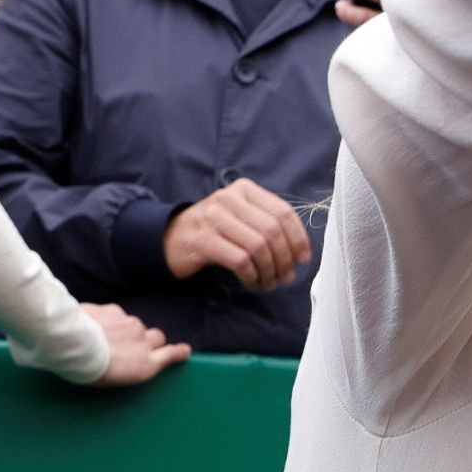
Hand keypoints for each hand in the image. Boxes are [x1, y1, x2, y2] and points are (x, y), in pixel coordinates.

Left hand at [82, 303, 191, 387]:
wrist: (72, 344)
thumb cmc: (89, 370)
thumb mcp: (114, 380)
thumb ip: (130, 366)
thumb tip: (130, 360)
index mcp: (146, 363)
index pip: (172, 353)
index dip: (178, 352)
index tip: (183, 350)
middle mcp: (144, 340)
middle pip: (157, 336)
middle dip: (148, 340)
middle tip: (131, 347)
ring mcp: (130, 323)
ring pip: (134, 325)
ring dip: (125, 330)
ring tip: (105, 337)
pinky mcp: (114, 310)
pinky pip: (115, 315)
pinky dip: (107, 320)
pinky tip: (93, 325)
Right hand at [163, 178, 312, 289]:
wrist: (168, 237)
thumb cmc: (212, 230)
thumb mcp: (240, 217)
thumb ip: (267, 225)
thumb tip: (299, 253)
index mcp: (244, 189)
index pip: (283, 212)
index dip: (298, 238)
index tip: (303, 258)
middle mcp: (229, 199)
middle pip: (272, 231)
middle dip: (285, 258)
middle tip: (286, 275)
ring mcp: (214, 218)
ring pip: (258, 246)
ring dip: (269, 270)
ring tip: (270, 282)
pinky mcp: (202, 240)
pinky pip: (239, 260)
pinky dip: (251, 275)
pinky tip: (252, 282)